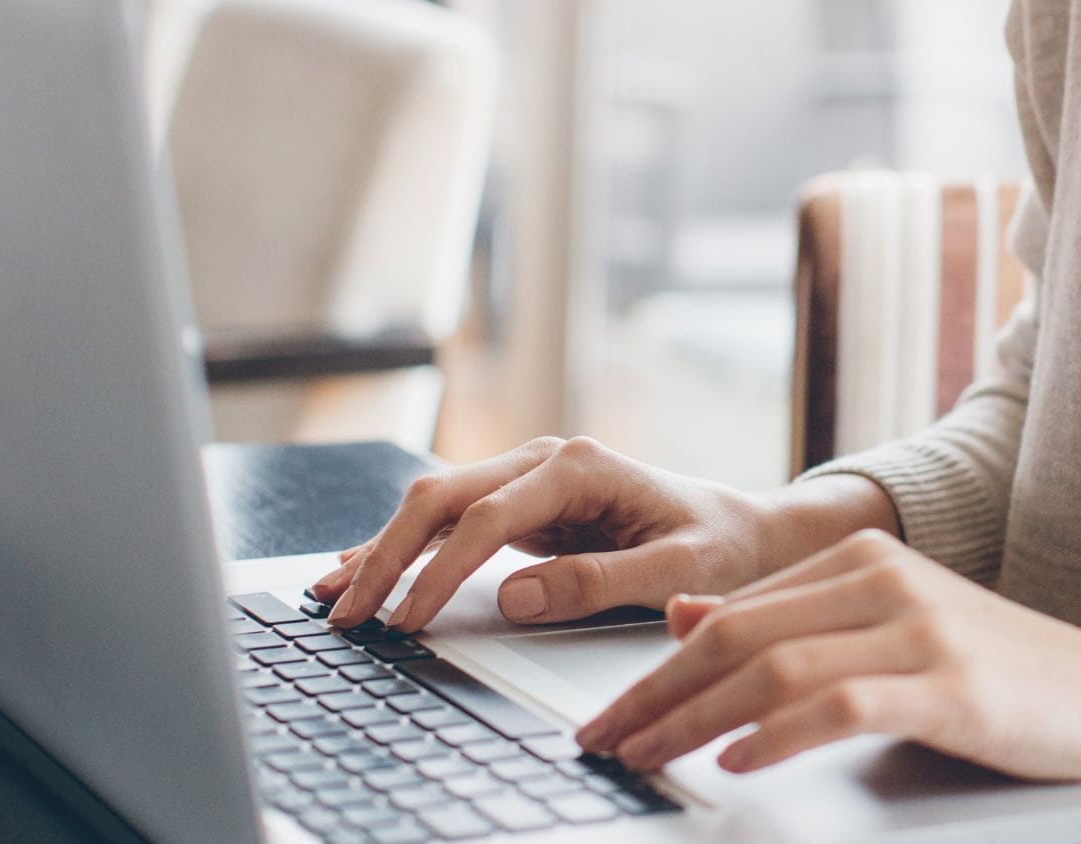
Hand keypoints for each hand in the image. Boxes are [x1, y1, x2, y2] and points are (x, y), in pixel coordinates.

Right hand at [312, 436, 891, 633]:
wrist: (748, 531)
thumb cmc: (722, 548)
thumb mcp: (679, 570)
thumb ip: (600, 581)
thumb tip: (517, 595)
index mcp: (579, 466)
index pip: (486, 519)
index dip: (438, 572)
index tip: (405, 621)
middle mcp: (545, 459)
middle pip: (441, 498)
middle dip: (387, 554)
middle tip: (347, 614)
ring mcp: (529, 478)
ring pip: (435, 504)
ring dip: (382, 548)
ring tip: (333, 596)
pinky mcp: (523, 504)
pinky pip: (450, 521)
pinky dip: (404, 547)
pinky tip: (362, 568)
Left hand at [573, 529, 1080, 799]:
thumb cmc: (995, 671)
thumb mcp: (885, 626)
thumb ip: (790, 616)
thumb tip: (684, 616)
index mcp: (863, 556)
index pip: (733, 612)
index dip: (658, 669)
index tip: (609, 714)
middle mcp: (886, 579)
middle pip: (741, 636)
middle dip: (659, 695)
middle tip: (605, 743)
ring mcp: (920, 629)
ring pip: (777, 668)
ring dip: (697, 721)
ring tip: (648, 758)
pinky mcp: (951, 686)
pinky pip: (842, 705)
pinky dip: (778, 736)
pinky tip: (737, 762)